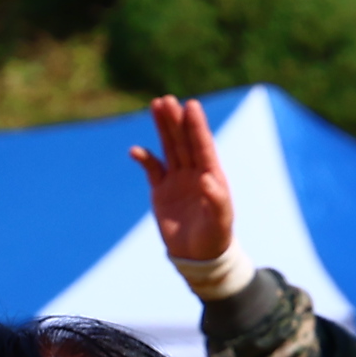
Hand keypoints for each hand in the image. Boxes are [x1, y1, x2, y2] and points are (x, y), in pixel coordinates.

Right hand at [127, 94, 236, 270]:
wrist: (198, 256)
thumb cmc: (215, 237)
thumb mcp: (220, 221)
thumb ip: (217, 199)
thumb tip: (207, 178)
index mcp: (211, 175)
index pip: (202, 145)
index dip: (196, 126)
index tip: (191, 105)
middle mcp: (194, 172)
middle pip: (183, 141)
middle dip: (176, 120)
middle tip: (167, 100)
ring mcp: (177, 180)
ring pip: (169, 148)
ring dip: (163, 128)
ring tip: (156, 106)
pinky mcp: (161, 191)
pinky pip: (152, 169)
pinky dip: (145, 159)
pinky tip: (135, 150)